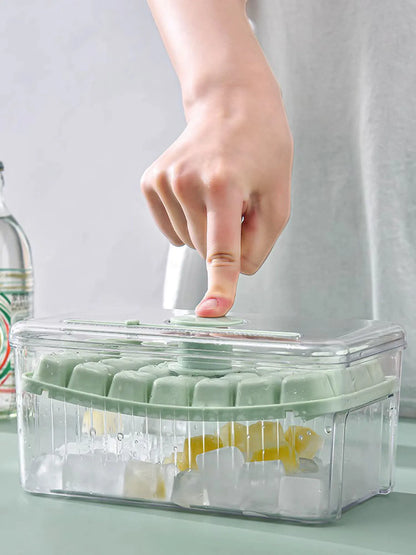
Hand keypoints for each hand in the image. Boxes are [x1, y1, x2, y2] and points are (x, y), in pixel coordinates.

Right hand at [141, 82, 292, 316]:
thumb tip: (231, 273)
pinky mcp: (150, 183)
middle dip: (227, 237)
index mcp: (224, 185)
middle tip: (240, 199)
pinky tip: (199, 194)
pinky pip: (171, 230)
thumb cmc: (262, 149)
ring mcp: (163, 181)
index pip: (222, 249)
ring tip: (220, 189)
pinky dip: (189, 223)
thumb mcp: (279, 196)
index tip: (212, 313)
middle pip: (206, 250)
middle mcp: (186, 182)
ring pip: (188, 242)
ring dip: (208, 228)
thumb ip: (260, 243)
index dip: (221, 285)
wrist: (230, 105)